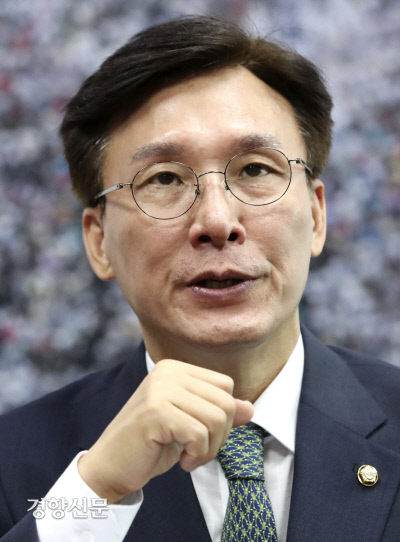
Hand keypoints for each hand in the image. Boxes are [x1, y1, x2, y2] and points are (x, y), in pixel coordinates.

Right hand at [78, 359, 252, 502]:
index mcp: (174, 368)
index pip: (225, 385)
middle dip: (220, 436)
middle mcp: (167, 372)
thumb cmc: (150, 445)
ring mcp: (160, 389)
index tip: (202, 435)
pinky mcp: (156, 411)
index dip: (224, 416)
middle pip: (225, 401)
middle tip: (198, 451)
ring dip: (210, 448)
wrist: (110, 467)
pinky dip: (198, 455)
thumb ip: (217, 413)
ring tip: (190, 457)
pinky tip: (181, 462)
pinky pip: (200, 434)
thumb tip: (250, 408)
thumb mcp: (190, 425)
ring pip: (217, 418)